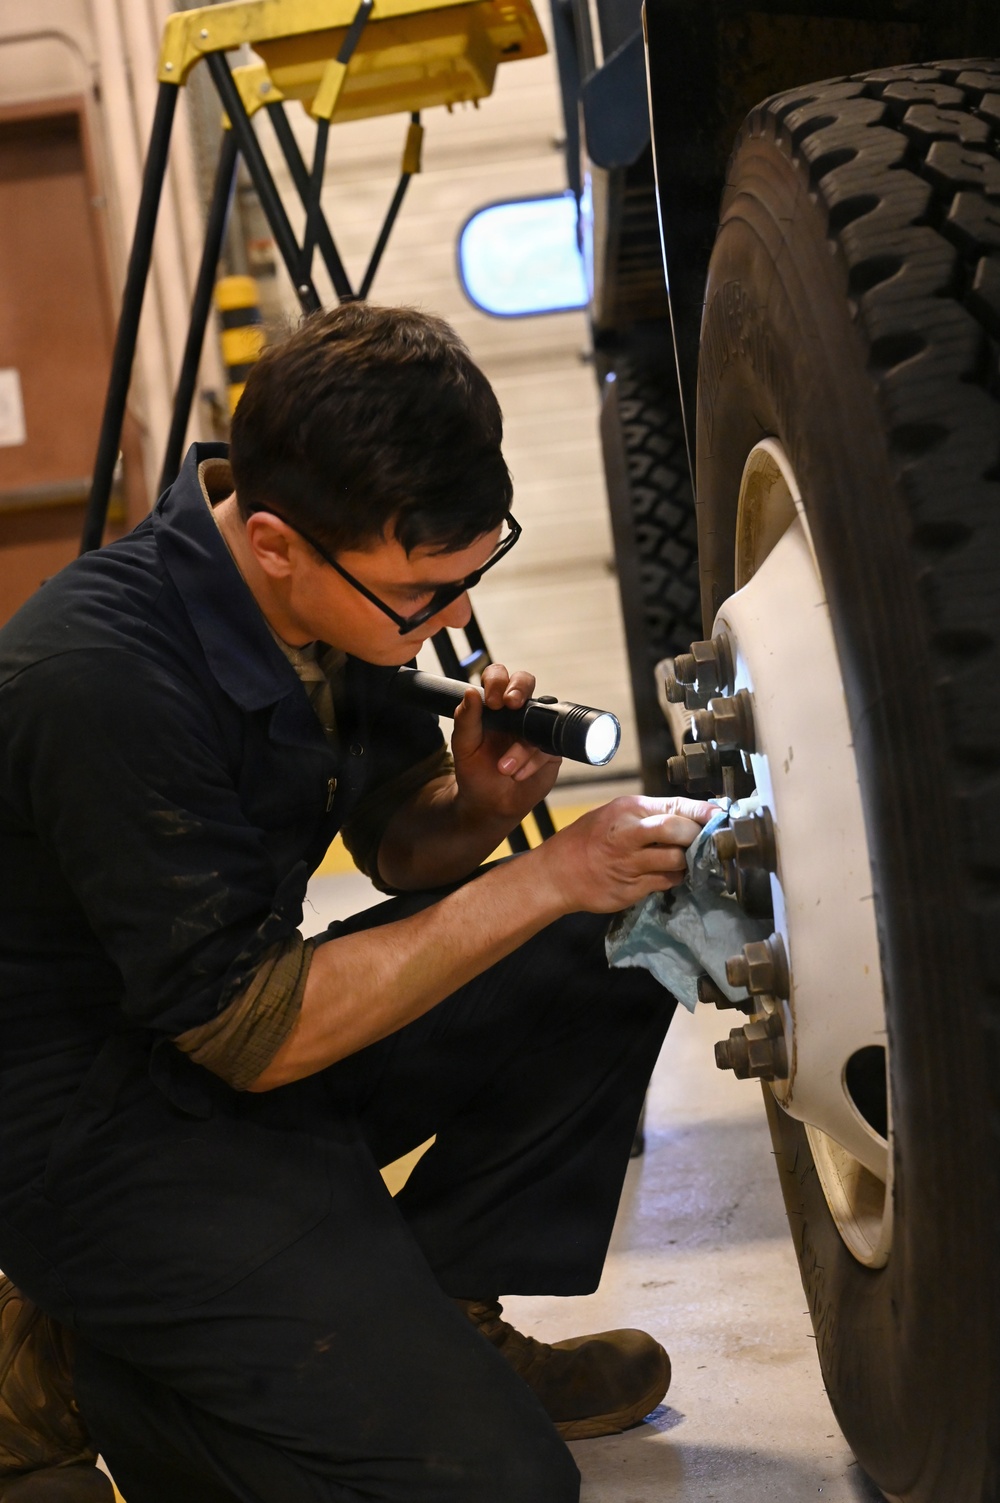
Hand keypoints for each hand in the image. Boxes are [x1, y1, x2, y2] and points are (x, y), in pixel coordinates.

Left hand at [451, 663, 560, 825]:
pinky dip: (532, 761)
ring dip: (521, 746)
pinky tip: (518, 774)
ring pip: (538, 719)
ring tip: (504, 768)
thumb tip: (470, 692)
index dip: (497, 681)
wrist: (490, 804)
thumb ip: (466, 719)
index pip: (498, 677)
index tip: (491, 701)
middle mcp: (517, 712)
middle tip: (511, 704)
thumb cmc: (475, 772)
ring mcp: (536, 729)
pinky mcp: (550, 749)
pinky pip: (548, 746)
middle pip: (526, 682)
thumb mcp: (464, 747)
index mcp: (493, 705)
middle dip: (519, 689)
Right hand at [535, 795, 715, 913]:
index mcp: (628, 810)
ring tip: (686, 859)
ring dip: (688, 861)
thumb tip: (692, 816)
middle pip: (678, 831)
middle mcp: (629, 833)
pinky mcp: (631, 887)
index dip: (703, 811)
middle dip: (698, 837)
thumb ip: (649, 816)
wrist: (557, 873)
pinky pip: (666, 881)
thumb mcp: (615, 815)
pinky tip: (669, 874)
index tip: (722, 815)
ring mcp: (630, 862)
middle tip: (706, 841)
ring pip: (676, 860)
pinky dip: (674, 878)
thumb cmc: (588, 839)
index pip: (675, 805)